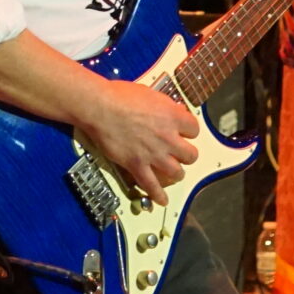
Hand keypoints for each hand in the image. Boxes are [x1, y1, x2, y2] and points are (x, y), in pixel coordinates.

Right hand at [77, 79, 197, 204]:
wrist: (99, 107)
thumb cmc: (119, 95)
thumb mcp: (150, 94)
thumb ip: (164, 106)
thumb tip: (171, 112)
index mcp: (172, 116)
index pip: (194, 129)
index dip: (188, 131)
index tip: (182, 132)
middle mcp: (168, 137)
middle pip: (191, 155)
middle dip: (185, 153)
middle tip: (178, 152)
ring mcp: (154, 154)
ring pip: (177, 172)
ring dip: (176, 172)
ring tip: (172, 172)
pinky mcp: (137, 165)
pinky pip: (152, 186)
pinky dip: (158, 195)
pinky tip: (162, 200)